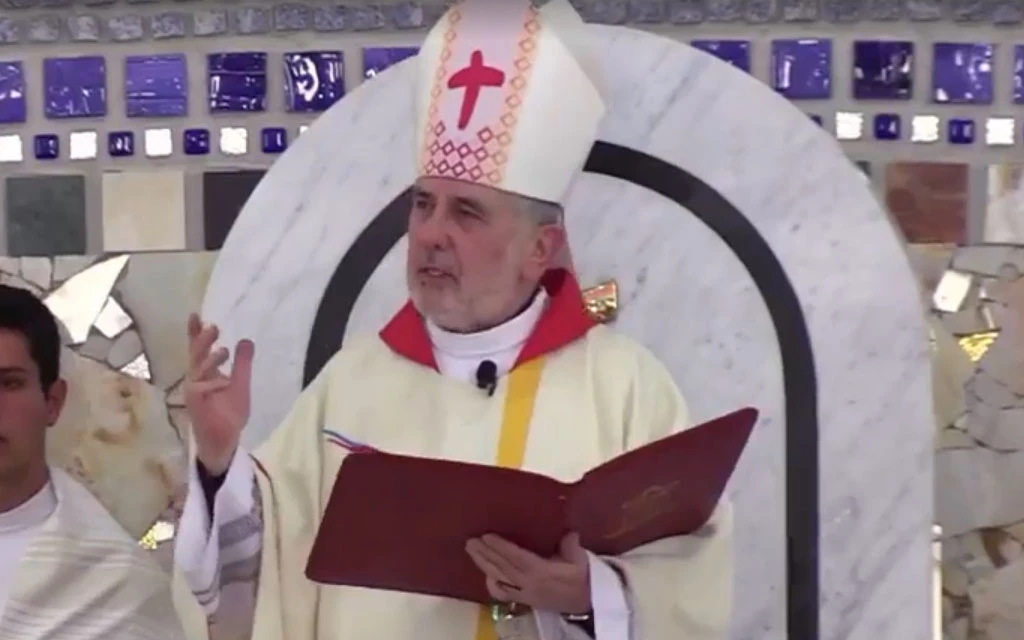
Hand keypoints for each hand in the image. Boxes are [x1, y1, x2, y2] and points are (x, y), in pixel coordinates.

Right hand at [184, 313, 254, 475]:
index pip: (199, 349)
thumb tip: (246, 340)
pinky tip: (220, 381)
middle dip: (202, 341)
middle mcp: (197, 379)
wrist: (224, 440)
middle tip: (213, 327)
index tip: (195, 315)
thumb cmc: (229, 412)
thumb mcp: (240, 384)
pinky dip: (209, 384)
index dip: (196, 332)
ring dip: (209, 360)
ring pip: (197, 371)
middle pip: (195, 355)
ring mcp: (194, 392)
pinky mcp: (195, 405)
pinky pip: (199, 391)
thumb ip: (242, 364)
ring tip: (223, 350)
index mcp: (206, 372)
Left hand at [465, 532, 590, 614]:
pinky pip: (503, 593)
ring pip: (499, 579)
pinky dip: (491, 583)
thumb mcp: (579, 559)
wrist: (585, 603)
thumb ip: (571, 544)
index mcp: (542, 572)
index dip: (501, 547)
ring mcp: (524, 594)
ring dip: (483, 564)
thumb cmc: (582, 577)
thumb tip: (567, 530)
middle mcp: (529, 584)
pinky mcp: (523, 600)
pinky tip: (485, 573)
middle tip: (470, 541)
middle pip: (503, 568)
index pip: (517, 558)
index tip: (486, 536)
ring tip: (471, 550)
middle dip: (485, 554)